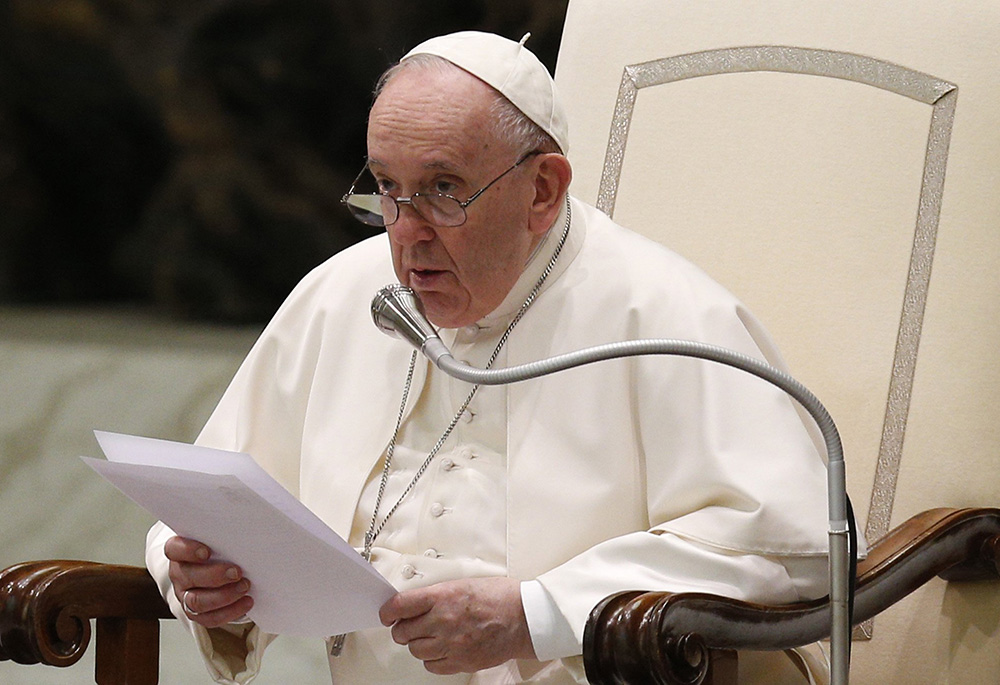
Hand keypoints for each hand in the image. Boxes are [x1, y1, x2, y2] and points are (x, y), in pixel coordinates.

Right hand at [164, 535, 252, 627]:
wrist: (222, 570)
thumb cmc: (221, 550)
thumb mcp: (220, 540)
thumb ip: (224, 536)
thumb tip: (246, 531)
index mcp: (180, 552)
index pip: (174, 549)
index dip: (188, 551)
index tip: (207, 552)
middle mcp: (179, 574)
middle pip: (188, 577)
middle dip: (215, 576)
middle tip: (237, 572)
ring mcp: (185, 595)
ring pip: (197, 601)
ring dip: (224, 596)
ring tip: (245, 587)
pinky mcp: (196, 613)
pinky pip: (210, 618)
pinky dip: (230, 611)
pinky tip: (246, 602)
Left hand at [379, 577, 535, 674]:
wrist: (524, 618)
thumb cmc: (500, 597)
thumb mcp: (463, 583)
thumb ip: (437, 595)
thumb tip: (416, 604)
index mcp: (443, 596)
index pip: (400, 606)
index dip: (388, 611)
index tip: (387, 614)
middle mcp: (443, 621)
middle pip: (403, 631)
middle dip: (403, 628)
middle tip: (410, 625)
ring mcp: (451, 644)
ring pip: (415, 650)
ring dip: (417, 643)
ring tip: (430, 636)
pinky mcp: (460, 662)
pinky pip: (431, 665)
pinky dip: (432, 659)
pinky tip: (441, 649)